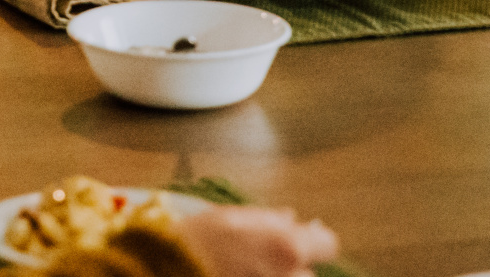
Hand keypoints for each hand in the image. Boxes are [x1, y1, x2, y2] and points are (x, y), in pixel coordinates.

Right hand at [174, 206, 337, 276]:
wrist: (161, 270)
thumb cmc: (193, 242)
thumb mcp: (231, 218)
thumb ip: (269, 220)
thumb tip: (293, 219)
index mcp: (287, 247)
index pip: (327, 245)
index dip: (315, 241)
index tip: (304, 241)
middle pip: (305, 274)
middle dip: (289, 268)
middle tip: (257, 261)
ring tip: (242, 271)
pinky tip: (234, 275)